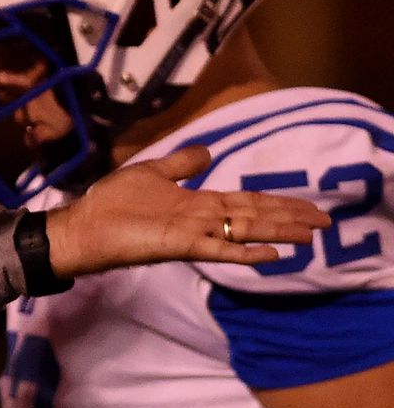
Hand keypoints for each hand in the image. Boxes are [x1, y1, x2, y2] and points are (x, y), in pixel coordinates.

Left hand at [43, 145, 331, 277]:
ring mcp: (193, 233)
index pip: (245, 201)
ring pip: (243, 231)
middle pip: (253, 215)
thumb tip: (208, 152)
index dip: (275, 202)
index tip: (305, 205)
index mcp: (196, 202)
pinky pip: (219, 250)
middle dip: (288, 217)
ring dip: (277, 233)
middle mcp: (201, 219)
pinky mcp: (179, 245)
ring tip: (310, 235)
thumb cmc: (112, 201)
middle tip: (325, 222)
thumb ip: (181, 164)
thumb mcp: (150, 171)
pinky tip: (271, 255)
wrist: (84, 225)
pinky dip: (244, 252)